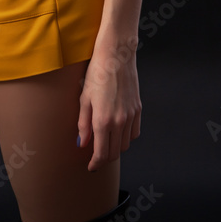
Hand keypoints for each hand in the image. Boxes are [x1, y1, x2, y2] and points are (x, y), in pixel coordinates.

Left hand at [77, 39, 141, 170]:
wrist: (117, 55)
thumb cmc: (97, 73)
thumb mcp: (84, 98)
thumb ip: (83, 123)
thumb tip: (82, 143)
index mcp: (103, 121)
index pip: (101, 154)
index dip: (95, 164)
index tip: (91, 166)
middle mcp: (119, 122)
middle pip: (115, 153)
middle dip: (105, 158)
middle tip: (96, 156)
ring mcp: (131, 116)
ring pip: (125, 145)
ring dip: (116, 148)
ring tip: (106, 142)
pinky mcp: (138, 109)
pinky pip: (134, 132)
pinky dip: (127, 137)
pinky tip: (118, 131)